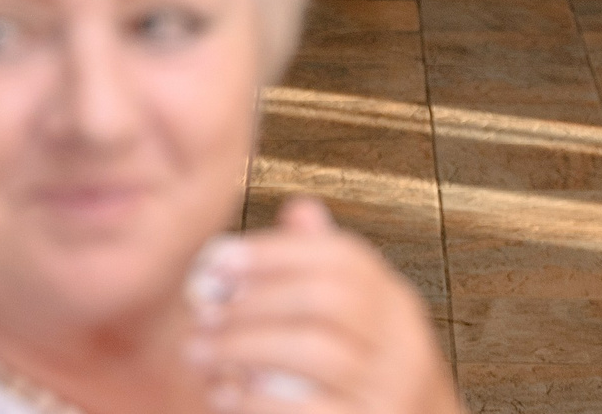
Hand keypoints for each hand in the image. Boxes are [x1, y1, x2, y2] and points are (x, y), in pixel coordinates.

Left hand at [185, 198, 459, 413]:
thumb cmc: (370, 378)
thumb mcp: (362, 320)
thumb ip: (327, 271)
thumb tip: (299, 208)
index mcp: (395, 304)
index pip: (341, 257)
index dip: (275, 252)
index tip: (218, 260)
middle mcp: (403, 342)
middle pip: (325, 298)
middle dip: (254, 299)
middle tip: (202, 309)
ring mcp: (391, 389)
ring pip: (313, 351)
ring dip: (243, 346)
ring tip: (198, 350)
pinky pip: (308, 409)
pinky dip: (256, 399)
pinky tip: (224, 394)